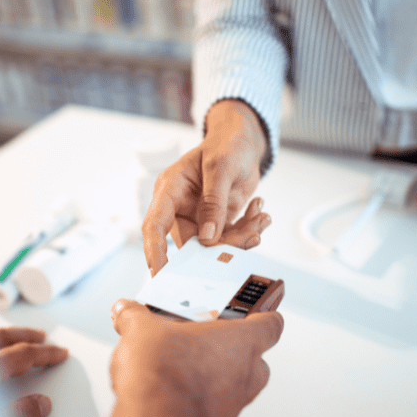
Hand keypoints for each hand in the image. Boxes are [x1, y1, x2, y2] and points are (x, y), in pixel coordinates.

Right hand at [109, 299, 282, 416]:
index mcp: (240, 341)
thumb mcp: (141, 327)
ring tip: (189, 367)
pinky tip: (177, 394)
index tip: (259, 312)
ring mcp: (234, 404)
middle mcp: (246, 374)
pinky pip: (217, 409)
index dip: (266, 316)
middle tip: (211, 341)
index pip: (272, 324)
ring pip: (239, 386)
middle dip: (238, 351)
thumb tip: (125, 310)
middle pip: (258, 360)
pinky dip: (203, 401)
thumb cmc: (163, 369)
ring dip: (220, 377)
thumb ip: (134, 314)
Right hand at [142, 99, 269, 274]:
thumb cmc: (226, 145)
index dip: (155, 252)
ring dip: (241, 237)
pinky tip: (259, 212)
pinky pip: (231, 237)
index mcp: (169, 190)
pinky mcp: (217, 222)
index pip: (154, 226)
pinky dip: (248, 230)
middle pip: (192, 243)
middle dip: (222, 246)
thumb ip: (214, 203)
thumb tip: (207, 238)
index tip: (160, 274)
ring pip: (215, 245)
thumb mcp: (220, 168)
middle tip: (251, 237)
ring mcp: (199, 217)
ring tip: (261, 219)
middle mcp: (180, 207)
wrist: (244, 142)